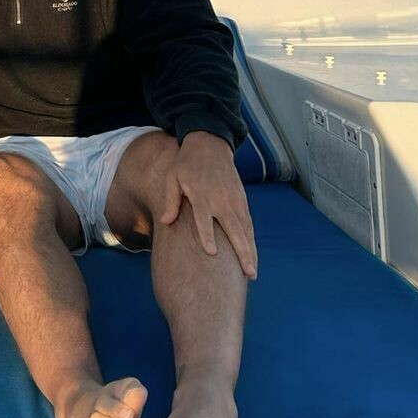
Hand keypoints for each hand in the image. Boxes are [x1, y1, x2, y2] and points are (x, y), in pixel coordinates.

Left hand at [159, 131, 257, 277]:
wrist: (210, 145)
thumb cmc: (186, 164)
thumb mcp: (172, 177)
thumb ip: (170, 200)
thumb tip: (165, 222)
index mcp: (201, 194)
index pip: (204, 218)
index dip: (207, 235)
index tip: (212, 252)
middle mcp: (220, 199)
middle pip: (233, 228)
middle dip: (242, 251)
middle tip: (248, 273)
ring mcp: (234, 199)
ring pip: (245, 229)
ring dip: (250, 250)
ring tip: (252, 272)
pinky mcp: (241, 199)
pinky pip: (247, 222)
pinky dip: (251, 239)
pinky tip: (252, 254)